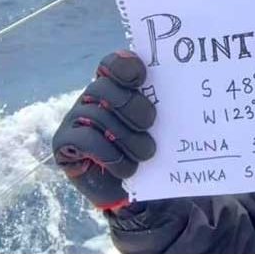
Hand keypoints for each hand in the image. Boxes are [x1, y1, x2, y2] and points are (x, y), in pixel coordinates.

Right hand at [51, 51, 155, 210]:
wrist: (134, 190)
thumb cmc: (152, 150)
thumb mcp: (163, 125)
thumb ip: (168, 105)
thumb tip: (191, 92)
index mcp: (117, 85)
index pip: (114, 63)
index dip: (125, 66)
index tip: (141, 79)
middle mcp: (92, 97)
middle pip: (103, 87)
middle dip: (131, 106)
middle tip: (151, 123)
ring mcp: (75, 118)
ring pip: (96, 116)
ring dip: (127, 138)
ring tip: (146, 153)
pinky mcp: (63, 143)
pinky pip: (83, 139)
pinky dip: (107, 152)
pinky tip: (123, 165)